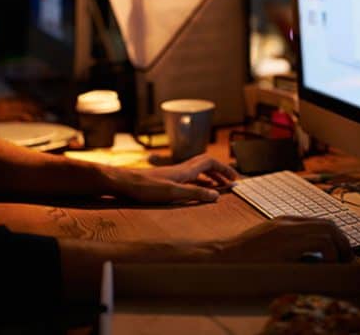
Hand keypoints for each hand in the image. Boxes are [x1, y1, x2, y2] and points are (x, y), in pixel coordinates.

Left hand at [108, 154, 237, 203]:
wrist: (123, 183)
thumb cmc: (145, 188)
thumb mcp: (173, 194)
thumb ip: (195, 194)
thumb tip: (216, 196)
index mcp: (185, 170)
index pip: (210, 162)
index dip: (224, 168)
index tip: (236, 178)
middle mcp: (181, 169)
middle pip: (205, 164)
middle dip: (220, 171)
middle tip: (230, 182)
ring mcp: (173, 174)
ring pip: (197, 170)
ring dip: (210, 177)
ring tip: (218, 187)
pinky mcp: (166, 180)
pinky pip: (188, 177)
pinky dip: (198, 182)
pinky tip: (196, 191)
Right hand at [217, 217, 352, 262]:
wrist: (225, 257)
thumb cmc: (243, 257)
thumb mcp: (268, 245)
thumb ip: (287, 245)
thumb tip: (310, 257)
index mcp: (283, 221)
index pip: (318, 222)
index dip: (334, 236)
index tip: (339, 251)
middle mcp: (288, 222)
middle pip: (328, 223)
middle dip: (342, 241)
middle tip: (345, 258)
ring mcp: (288, 230)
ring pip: (329, 230)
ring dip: (340, 248)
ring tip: (339, 263)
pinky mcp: (288, 242)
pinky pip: (322, 243)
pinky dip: (330, 254)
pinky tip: (324, 265)